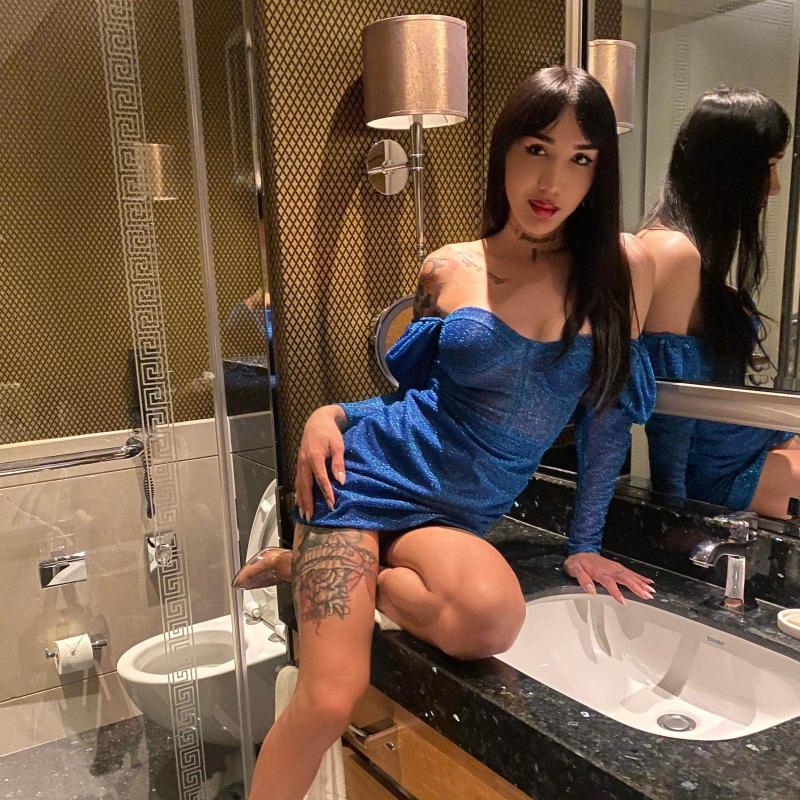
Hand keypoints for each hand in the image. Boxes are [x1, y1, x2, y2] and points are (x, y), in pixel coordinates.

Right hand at [294, 406, 346, 520]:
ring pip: (299, 484)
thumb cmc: (330, 433)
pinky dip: (298, 492)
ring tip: (304, 513)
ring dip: (301, 500)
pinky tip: (299, 501)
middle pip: (306, 485)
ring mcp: (300, 463)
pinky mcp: (300, 463)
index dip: (326, 493)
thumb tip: (341, 481)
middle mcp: (304, 462)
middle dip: (308, 502)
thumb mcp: (338, 445)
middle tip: (310, 517)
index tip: (331, 504)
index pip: (321, 479)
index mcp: (314, 457)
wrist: (317, 420)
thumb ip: (338, 463)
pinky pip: (298, 480)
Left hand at [563, 552, 653, 604]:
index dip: (617, 593)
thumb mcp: (575, 570)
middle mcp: (610, 569)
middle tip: (646, 595)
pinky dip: (641, 577)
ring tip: (651, 591)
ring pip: (631, 576)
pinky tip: (648, 582)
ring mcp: (616, 567)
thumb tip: (591, 591)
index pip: (610, 583)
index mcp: (600, 572)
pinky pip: (631, 572)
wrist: (581, 550)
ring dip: (642, 583)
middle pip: (625, 579)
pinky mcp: (618, 567)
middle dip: (637, 587)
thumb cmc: (578, 562)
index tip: (624, 601)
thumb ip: (583, 580)